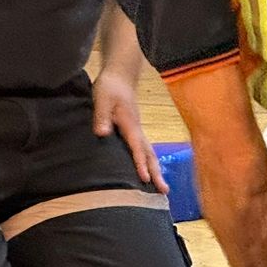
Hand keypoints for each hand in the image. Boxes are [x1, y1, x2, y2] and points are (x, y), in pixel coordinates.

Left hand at [93, 70, 166, 193]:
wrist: (120, 75)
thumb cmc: (110, 86)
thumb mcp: (102, 98)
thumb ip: (101, 116)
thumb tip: (102, 133)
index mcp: (130, 124)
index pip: (136, 147)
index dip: (140, 163)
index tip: (145, 179)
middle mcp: (137, 129)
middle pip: (149, 153)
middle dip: (157, 172)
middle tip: (164, 191)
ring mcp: (137, 130)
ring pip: (149, 152)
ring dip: (156, 169)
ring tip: (162, 188)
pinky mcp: (134, 130)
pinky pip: (145, 149)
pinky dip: (149, 162)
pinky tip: (149, 171)